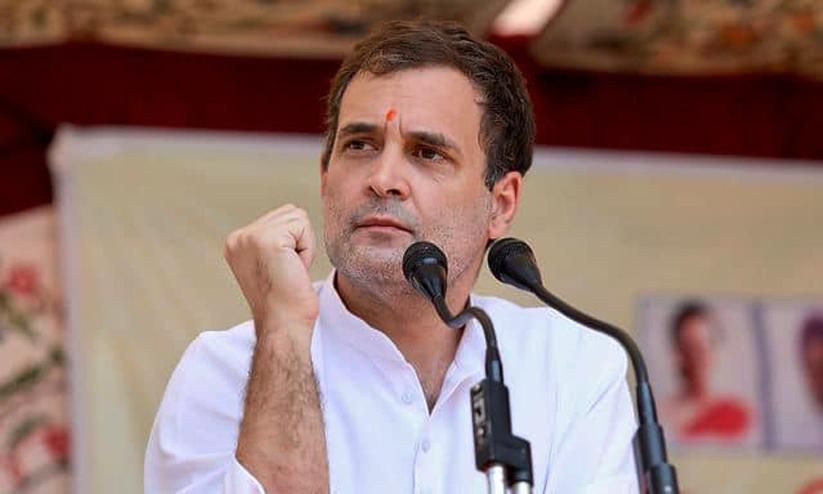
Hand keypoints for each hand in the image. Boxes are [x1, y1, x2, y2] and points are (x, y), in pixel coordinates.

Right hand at [224, 204, 318, 339]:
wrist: (284, 326)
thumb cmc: (286, 302)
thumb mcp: (271, 264)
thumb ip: (274, 239)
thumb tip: (295, 215)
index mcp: (237, 242)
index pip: (280, 218)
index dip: (292, 244)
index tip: (282, 271)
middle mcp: (239, 237)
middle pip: (290, 213)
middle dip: (299, 241)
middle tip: (288, 271)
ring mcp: (250, 237)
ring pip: (297, 217)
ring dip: (303, 246)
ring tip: (290, 270)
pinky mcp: (267, 240)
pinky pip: (303, 227)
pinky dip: (307, 250)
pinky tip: (294, 270)